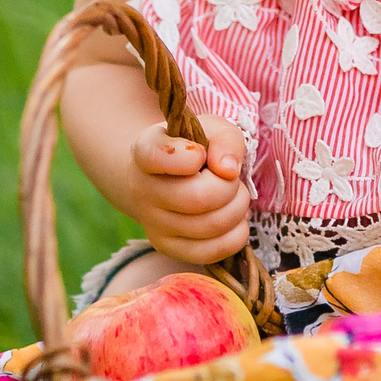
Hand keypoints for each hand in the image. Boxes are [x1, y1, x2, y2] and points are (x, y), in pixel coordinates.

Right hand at [124, 115, 248, 263]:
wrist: (160, 178)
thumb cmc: (191, 149)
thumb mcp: (210, 129)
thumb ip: (225, 140)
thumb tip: (229, 171)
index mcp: (145, 152)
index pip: (158, 156)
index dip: (191, 155)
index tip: (201, 153)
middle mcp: (142, 191)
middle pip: (199, 198)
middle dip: (230, 187)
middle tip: (231, 179)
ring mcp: (152, 224)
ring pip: (211, 226)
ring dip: (237, 209)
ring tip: (232, 196)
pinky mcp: (168, 248)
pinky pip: (213, 251)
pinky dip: (236, 235)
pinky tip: (232, 218)